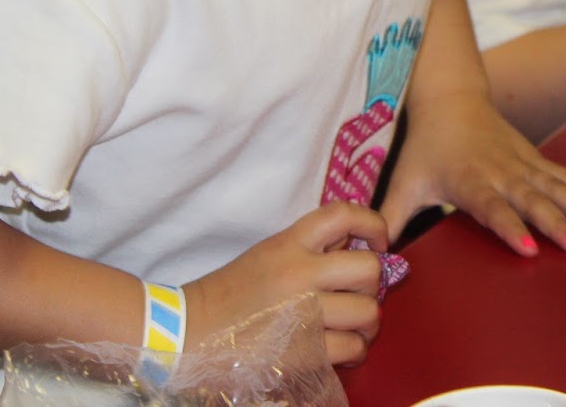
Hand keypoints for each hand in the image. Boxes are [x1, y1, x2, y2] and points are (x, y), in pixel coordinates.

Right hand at [182, 201, 386, 366]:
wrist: (186, 332)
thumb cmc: (229, 294)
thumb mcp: (269, 255)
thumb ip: (309, 249)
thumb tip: (357, 247)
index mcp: (288, 243)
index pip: (343, 214)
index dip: (373, 224)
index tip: (379, 242)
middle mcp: (299, 273)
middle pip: (369, 269)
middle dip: (374, 285)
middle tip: (360, 296)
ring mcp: (303, 313)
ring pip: (368, 312)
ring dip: (368, 324)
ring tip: (355, 329)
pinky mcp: (303, 352)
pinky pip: (353, 347)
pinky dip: (355, 351)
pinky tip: (343, 350)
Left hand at [380, 91, 565, 257]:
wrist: (450, 98)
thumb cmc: (427, 147)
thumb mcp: (404, 181)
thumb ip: (389, 217)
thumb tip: (373, 251)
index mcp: (468, 180)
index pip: (491, 206)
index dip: (510, 226)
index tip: (529, 247)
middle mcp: (500, 172)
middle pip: (531, 198)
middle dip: (555, 220)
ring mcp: (523, 163)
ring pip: (555, 186)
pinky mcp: (537, 158)